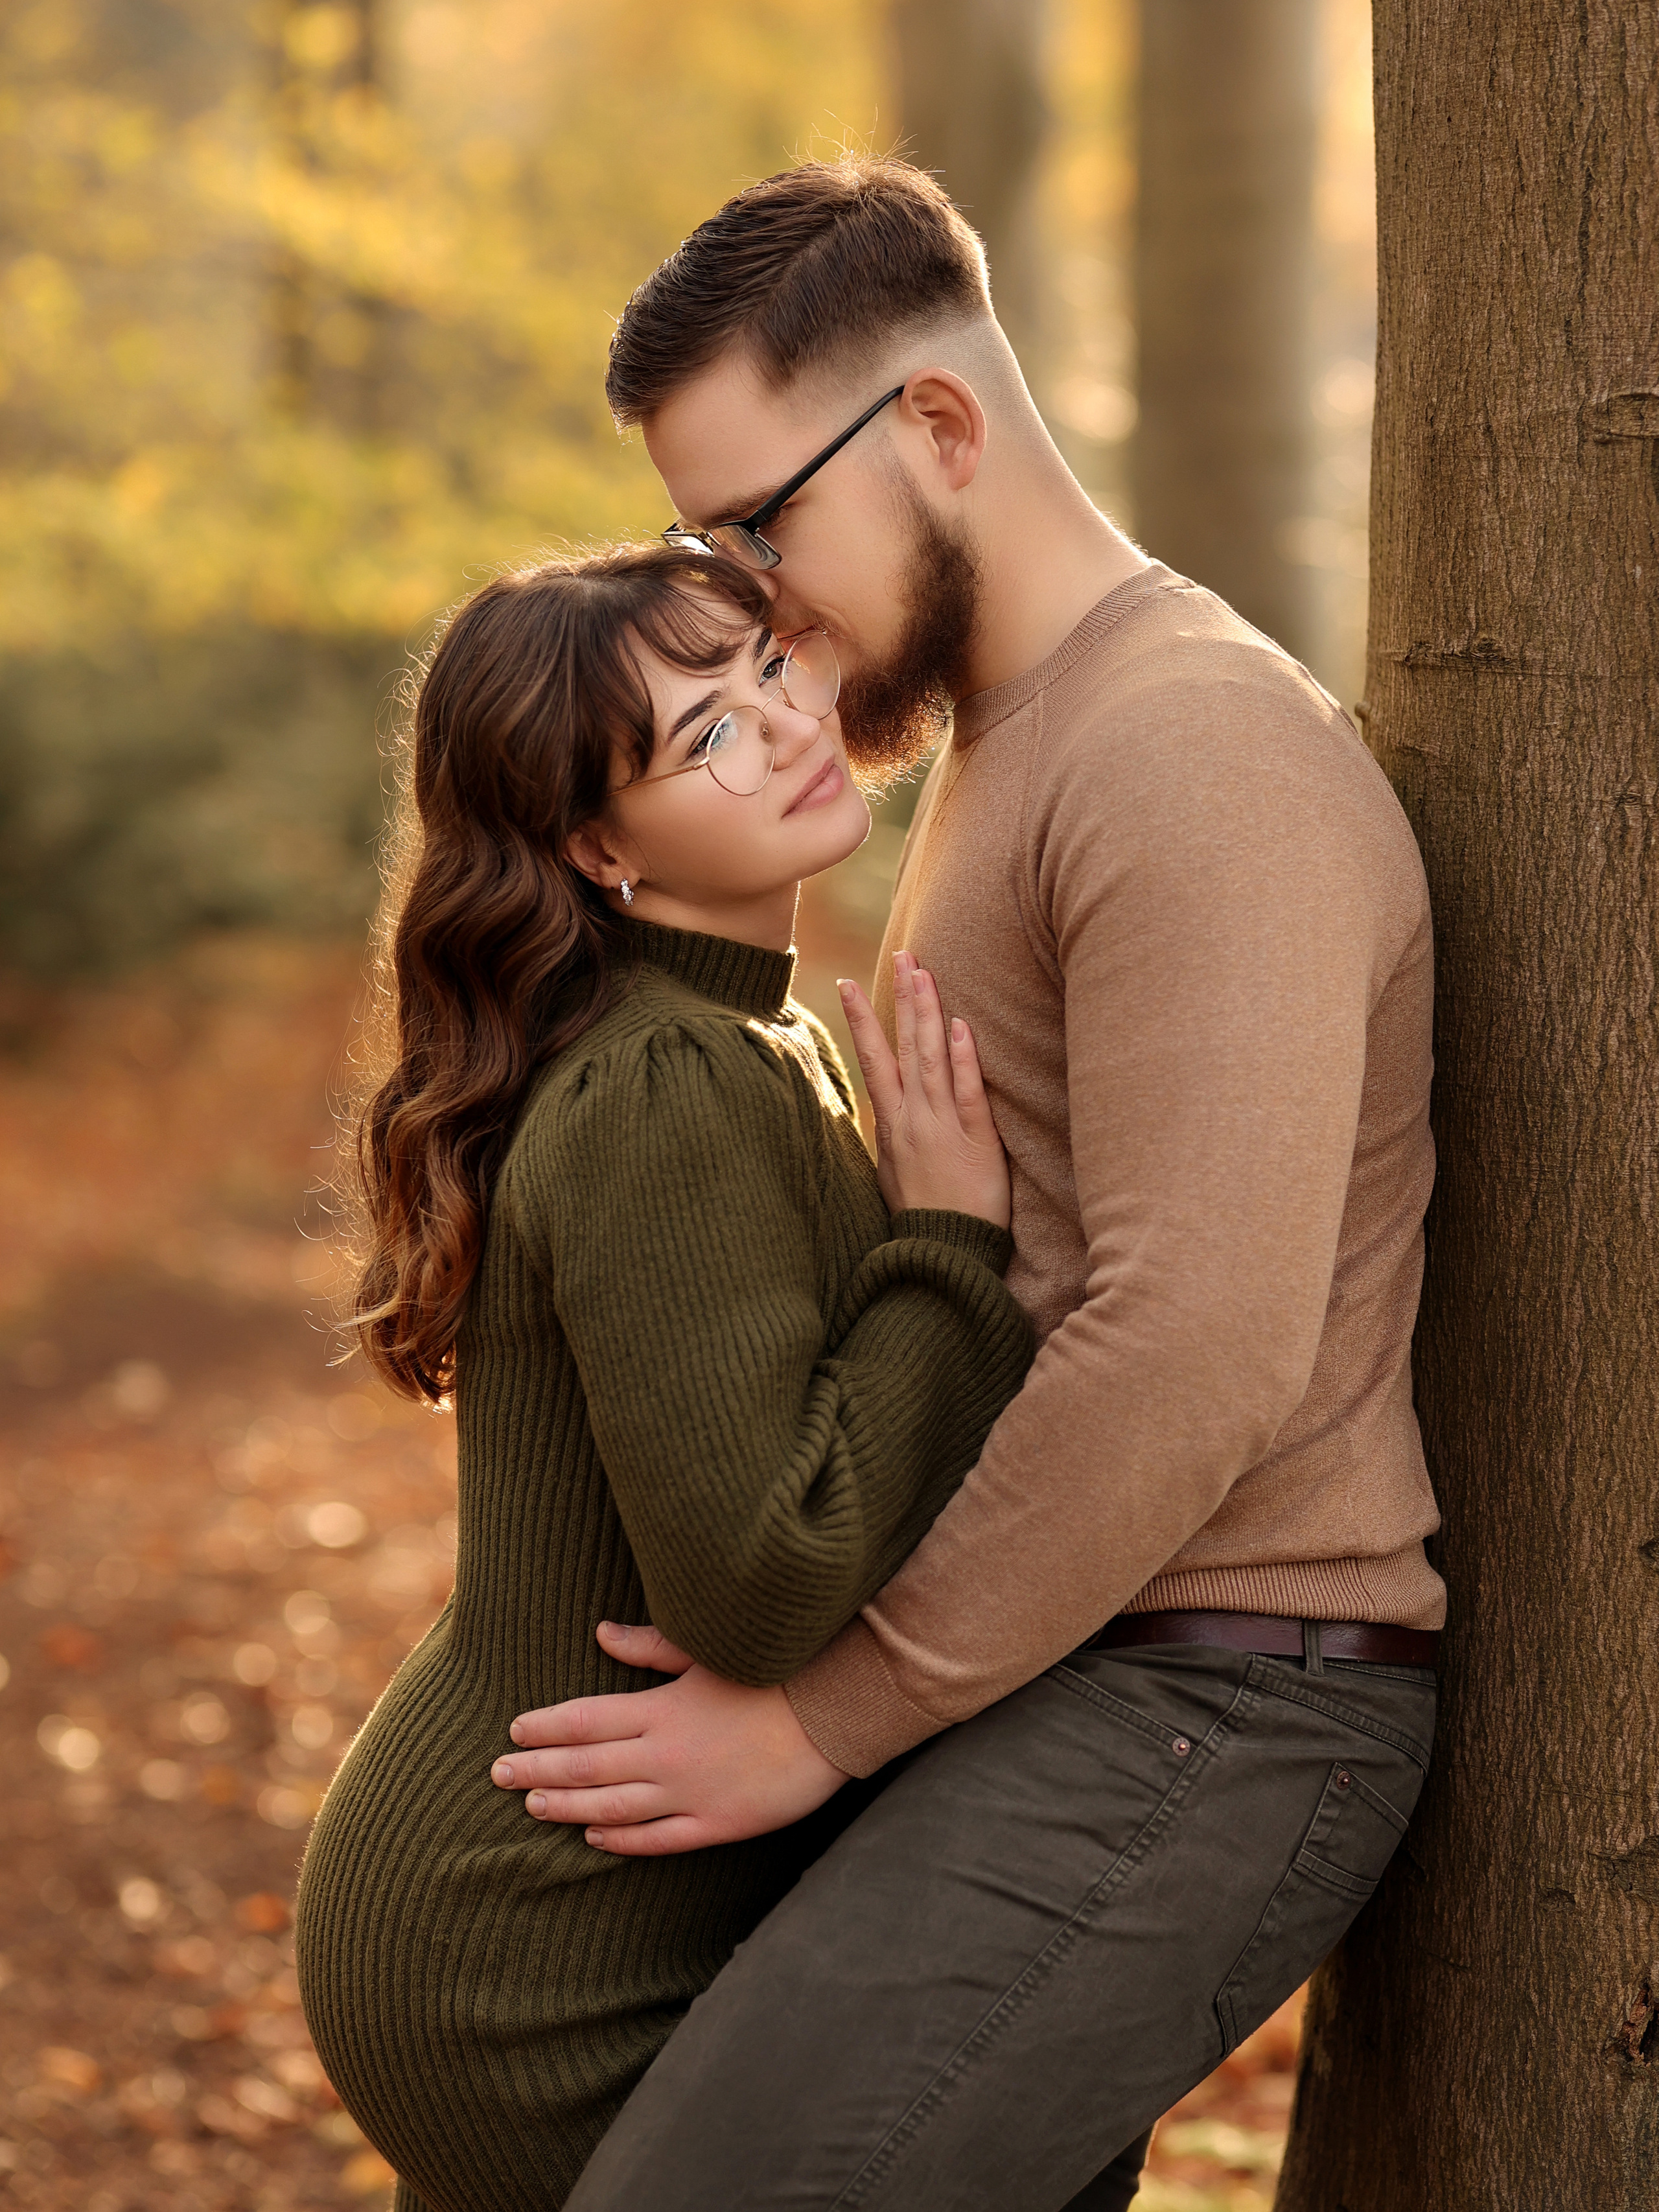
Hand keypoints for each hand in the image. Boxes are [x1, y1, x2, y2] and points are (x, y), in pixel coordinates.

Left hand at [489, 1622, 847, 1855]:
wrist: (834, 1713)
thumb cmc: (773, 1672)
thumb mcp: (707, 1652)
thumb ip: (650, 1647)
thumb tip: (601, 1632)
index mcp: (663, 1708)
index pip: (586, 1720)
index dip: (545, 1728)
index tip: (514, 1732)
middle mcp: (668, 1755)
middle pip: (587, 1766)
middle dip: (538, 1769)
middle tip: (497, 1775)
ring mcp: (691, 1794)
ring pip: (613, 1807)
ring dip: (567, 1806)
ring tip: (533, 1805)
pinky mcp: (718, 1824)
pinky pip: (659, 1840)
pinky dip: (621, 1841)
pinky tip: (593, 1837)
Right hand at [839, 951, 1010, 1228]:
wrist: (942, 1258)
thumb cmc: (923, 1218)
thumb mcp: (895, 1173)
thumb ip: (894, 1134)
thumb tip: (886, 1107)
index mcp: (893, 1126)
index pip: (873, 1061)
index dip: (862, 1021)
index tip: (848, 983)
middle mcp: (914, 1120)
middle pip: (904, 1048)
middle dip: (902, 999)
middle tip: (905, 954)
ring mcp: (944, 1130)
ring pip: (932, 1061)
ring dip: (928, 1014)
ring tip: (925, 972)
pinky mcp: (978, 1145)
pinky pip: (970, 1097)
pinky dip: (963, 1063)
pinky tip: (960, 1029)